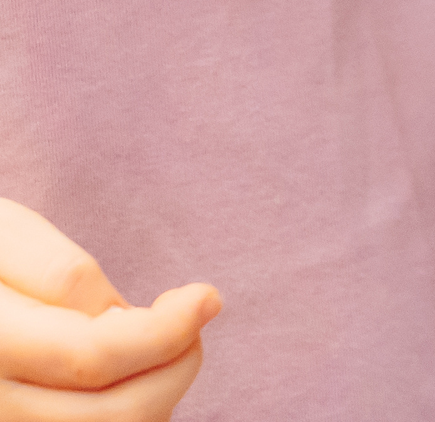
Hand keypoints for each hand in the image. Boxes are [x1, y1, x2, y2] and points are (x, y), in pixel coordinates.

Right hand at [0, 203, 217, 415]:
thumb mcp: (3, 237)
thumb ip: (60, 278)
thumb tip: (122, 323)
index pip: (92, 355)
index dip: (167, 329)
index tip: (207, 297)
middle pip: (105, 418)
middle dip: (171, 373)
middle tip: (190, 325)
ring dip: (148, 402)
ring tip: (155, 350)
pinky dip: (112, 418)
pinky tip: (119, 381)